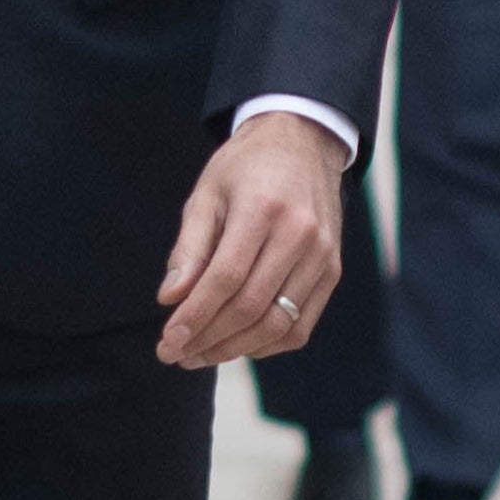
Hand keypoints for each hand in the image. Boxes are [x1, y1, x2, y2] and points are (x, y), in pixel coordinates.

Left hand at [155, 111, 347, 368]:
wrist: (303, 144)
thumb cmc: (245, 169)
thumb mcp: (206, 194)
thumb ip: (189, 248)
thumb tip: (170, 300)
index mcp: (263, 209)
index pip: (225, 279)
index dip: (195, 316)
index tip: (167, 342)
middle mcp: (300, 235)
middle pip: (251, 307)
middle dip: (208, 339)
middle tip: (175, 354)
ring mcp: (322, 256)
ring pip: (278, 324)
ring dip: (234, 349)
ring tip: (199, 355)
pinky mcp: (332, 271)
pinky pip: (301, 326)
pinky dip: (266, 345)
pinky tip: (236, 345)